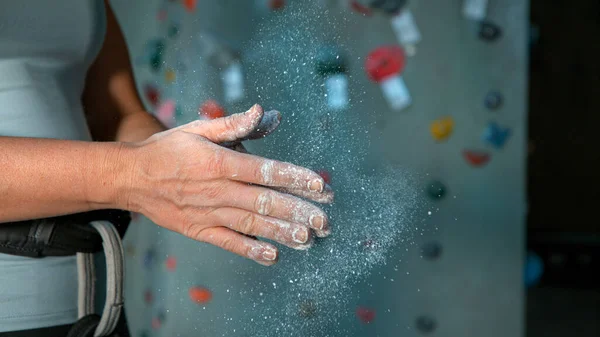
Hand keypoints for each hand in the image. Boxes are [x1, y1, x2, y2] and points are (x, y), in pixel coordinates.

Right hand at [122, 104, 333, 265]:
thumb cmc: (166, 149)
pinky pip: (228, 242)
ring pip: (252, 224)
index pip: (264, 170)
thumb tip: (262, 111)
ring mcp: (208, 213)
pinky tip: (273, 255)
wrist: (129, 177)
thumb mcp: (197, 129)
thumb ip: (233, 124)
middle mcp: (217, 190)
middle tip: (324, 220)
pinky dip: (251, 249)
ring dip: (282, 232)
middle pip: (264, 201)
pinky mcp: (199, 230)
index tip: (319, 185)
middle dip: (298, 211)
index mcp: (219, 162)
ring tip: (309, 238)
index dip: (294, 177)